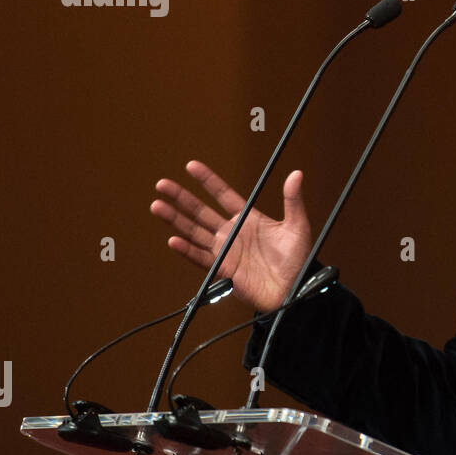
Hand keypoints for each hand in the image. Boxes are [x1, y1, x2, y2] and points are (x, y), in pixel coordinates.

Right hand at [151, 160, 312, 311]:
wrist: (295, 288)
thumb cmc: (298, 259)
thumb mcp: (297, 226)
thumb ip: (293, 200)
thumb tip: (296, 174)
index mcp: (248, 219)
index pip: (223, 195)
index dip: (208, 181)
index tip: (191, 166)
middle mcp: (232, 232)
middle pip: (201, 211)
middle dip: (182, 198)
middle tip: (162, 185)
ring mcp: (225, 250)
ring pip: (195, 232)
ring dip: (176, 220)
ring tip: (157, 206)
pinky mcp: (223, 269)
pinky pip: (201, 258)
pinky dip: (187, 250)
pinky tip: (173, 240)